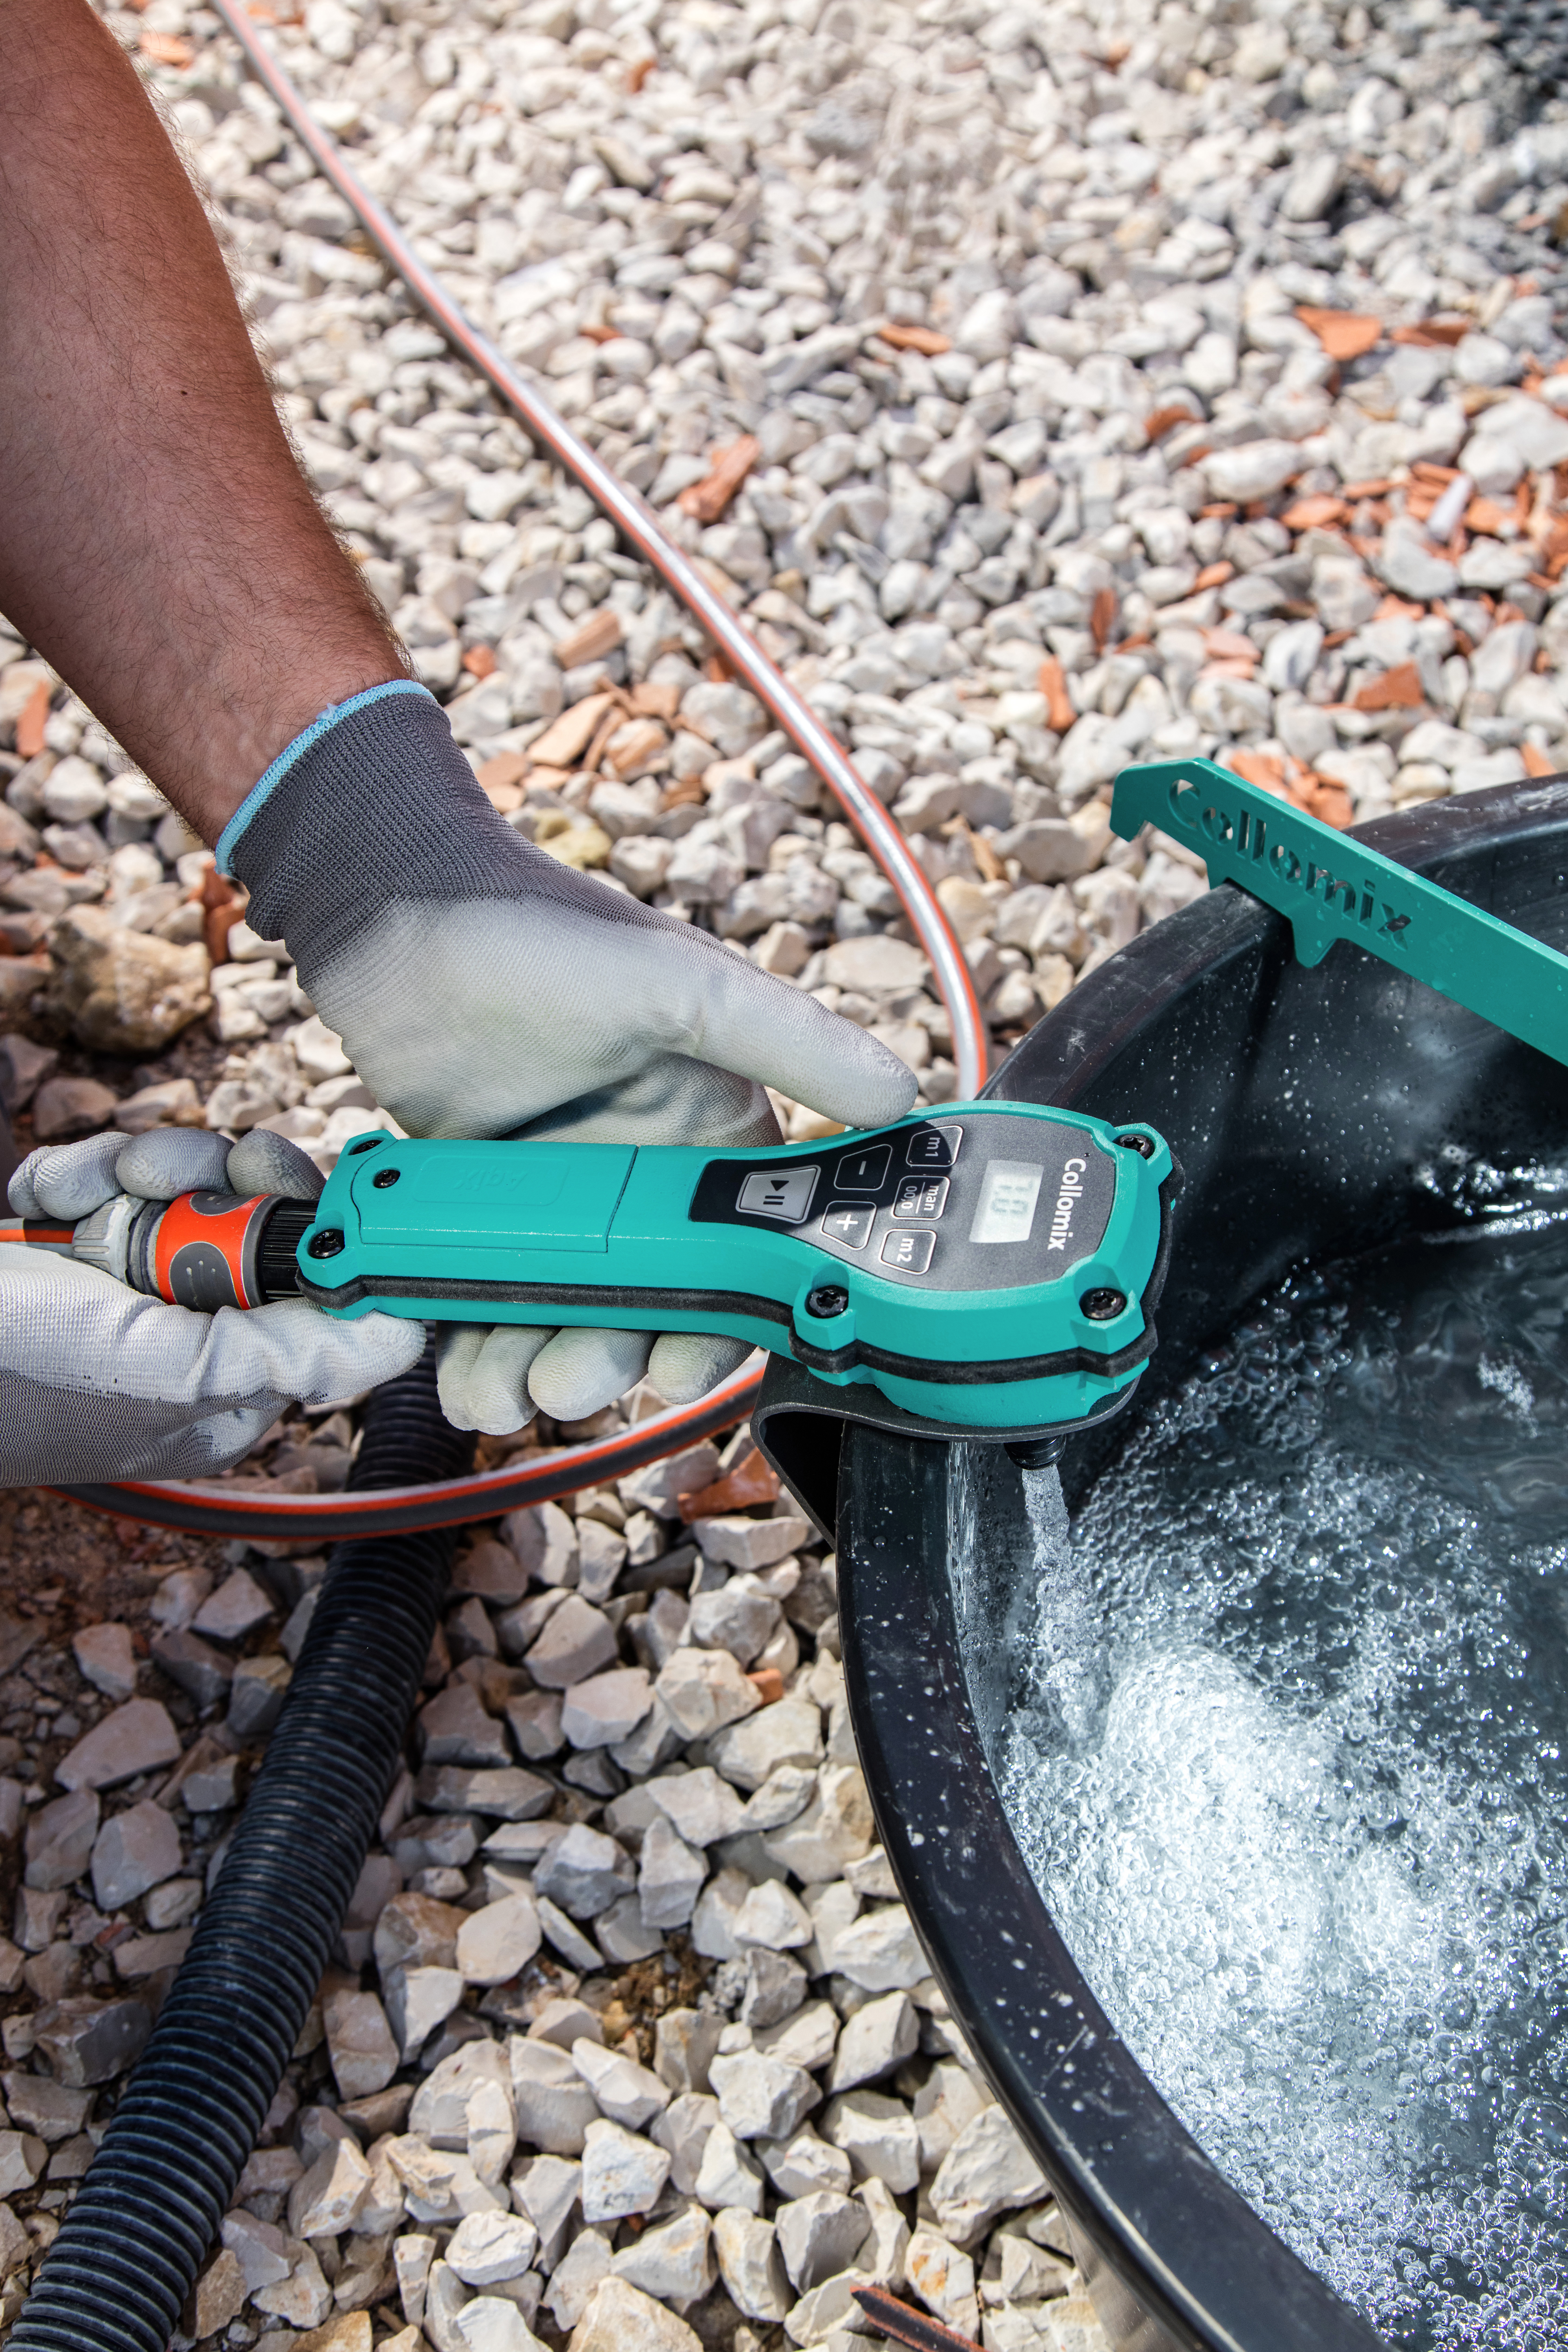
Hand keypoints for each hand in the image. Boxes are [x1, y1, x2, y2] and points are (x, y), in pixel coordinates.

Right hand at [3, 1126, 424, 1485]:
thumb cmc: (18, 1373)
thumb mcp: (170, 1372)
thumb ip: (290, 1356)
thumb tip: (404, 1338)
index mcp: (234, 1381)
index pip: (319, 1283)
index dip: (304, 1214)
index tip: (262, 1174)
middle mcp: (195, 1330)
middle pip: (256, 1214)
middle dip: (201, 1179)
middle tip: (152, 1180)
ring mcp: (136, 1283)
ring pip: (184, 1182)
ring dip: (127, 1172)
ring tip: (78, 1198)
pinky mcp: (84, 1241)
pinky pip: (113, 1177)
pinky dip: (71, 1178)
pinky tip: (41, 1203)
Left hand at [223, 684, 917, 1433]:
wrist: (393, 916)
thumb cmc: (541, 931)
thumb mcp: (682, 981)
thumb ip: (790, 1042)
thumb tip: (900, 1094)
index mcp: (710, 1136)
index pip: (741, 1258)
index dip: (720, 1328)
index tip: (674, 1371)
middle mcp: (643, 1180)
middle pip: (645, 1309)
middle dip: (608, 1359)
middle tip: (564, 1382)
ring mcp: (560, 1202)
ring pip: (562, 1316)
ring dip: (531, 1366)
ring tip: (492, 1389)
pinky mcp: (481, 1212)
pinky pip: (488, 1298)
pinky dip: (470, 1342)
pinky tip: (448, 1368)